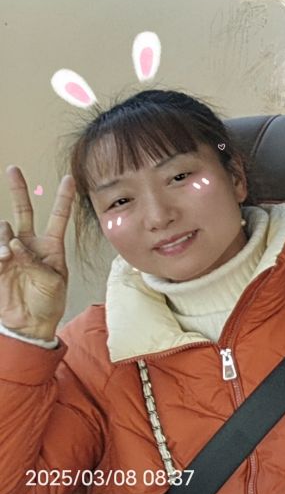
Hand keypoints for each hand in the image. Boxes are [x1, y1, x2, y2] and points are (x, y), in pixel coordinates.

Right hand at [1, 167, 73, 340]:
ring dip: (6, 237)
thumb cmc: (48, 303)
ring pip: (4, 230)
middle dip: (18, 190)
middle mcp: (30, 245)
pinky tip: (4, 257)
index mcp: (52, 246)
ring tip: (10, 254)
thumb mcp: (53, 280)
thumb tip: (16, 244)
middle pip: (23, 211)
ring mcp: (12, 253)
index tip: (69, 178)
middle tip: (13, 169)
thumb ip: (37, 260)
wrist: (30, 324)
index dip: (63, 198)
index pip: (58, 216)